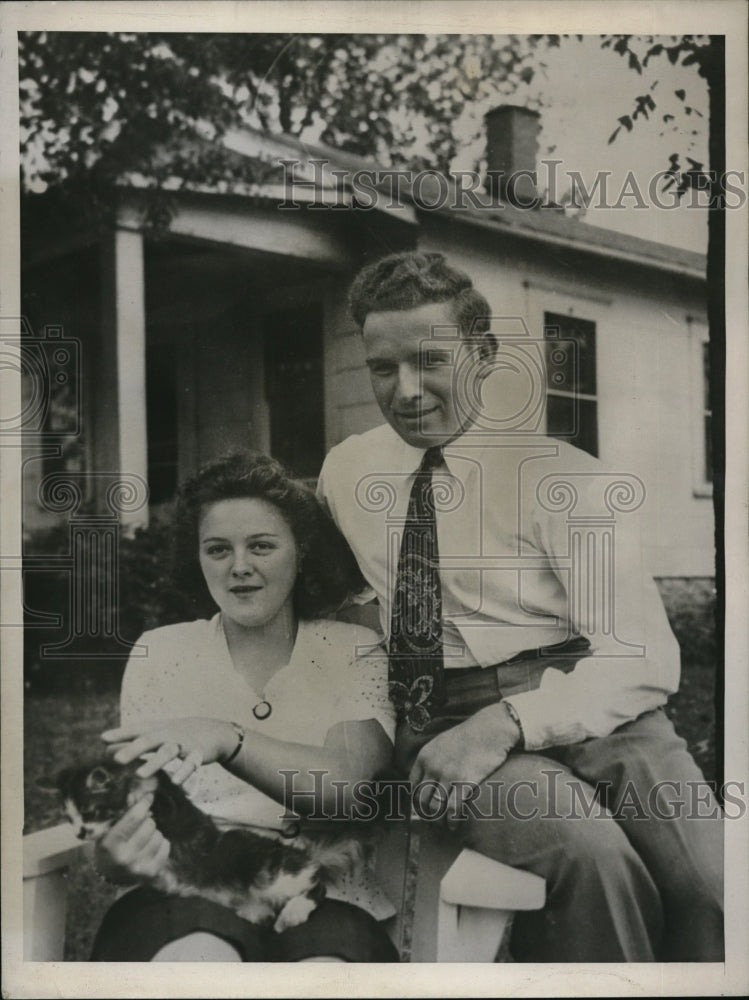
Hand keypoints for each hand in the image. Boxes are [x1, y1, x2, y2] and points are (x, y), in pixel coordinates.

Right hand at [95, 792, 169, 882]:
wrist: (108, 876)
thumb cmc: (108, 848)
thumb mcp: (109, 830)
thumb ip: (122, 812)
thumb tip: (136, 795)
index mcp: (110, 844)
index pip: (134, 817)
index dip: (143, 804)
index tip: (148, 797)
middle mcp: (124, 857)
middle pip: (149, 825)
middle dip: (146, 821)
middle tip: (139, 826)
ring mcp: (138, 867)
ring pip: (159, 835)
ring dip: (153, 833)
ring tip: (143, 838)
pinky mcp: (151, 873)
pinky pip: (166, 846)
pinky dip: (161, 843)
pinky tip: (150, 847)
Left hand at [101, 717, 236, 784]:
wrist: (214, 731)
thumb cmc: (178, 734)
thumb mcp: (155, 734)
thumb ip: (132, 742)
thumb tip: (106, 749)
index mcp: (156, 729)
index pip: (136, 730)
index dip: (120, 734)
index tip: (103, 739)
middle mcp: (168, 734)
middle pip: (149, 740)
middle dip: (133, 749)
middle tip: (116, 760)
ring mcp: (183, 744)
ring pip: (168, 752)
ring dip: (154, 763)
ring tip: (139, 775)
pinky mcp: (198, 754)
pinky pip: (190, 763)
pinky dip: (183, 772)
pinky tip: (174, 781)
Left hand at [409, 702, 521, 828]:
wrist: (490, 729)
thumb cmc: (469, 736)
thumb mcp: (442, 743)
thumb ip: (432, 760)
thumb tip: (429, 781)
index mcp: (425, 756)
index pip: (413, 786)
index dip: (416, 801)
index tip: (423, 809)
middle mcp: (432, 766)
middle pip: (422, 799)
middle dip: (426, 815)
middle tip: (433, 822)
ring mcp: (448, 775)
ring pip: (435, 807)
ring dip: (438, 821)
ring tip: (443, 826)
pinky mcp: (465, 782)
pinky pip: (452, 808)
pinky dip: (452, 821)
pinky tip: (454, 825)